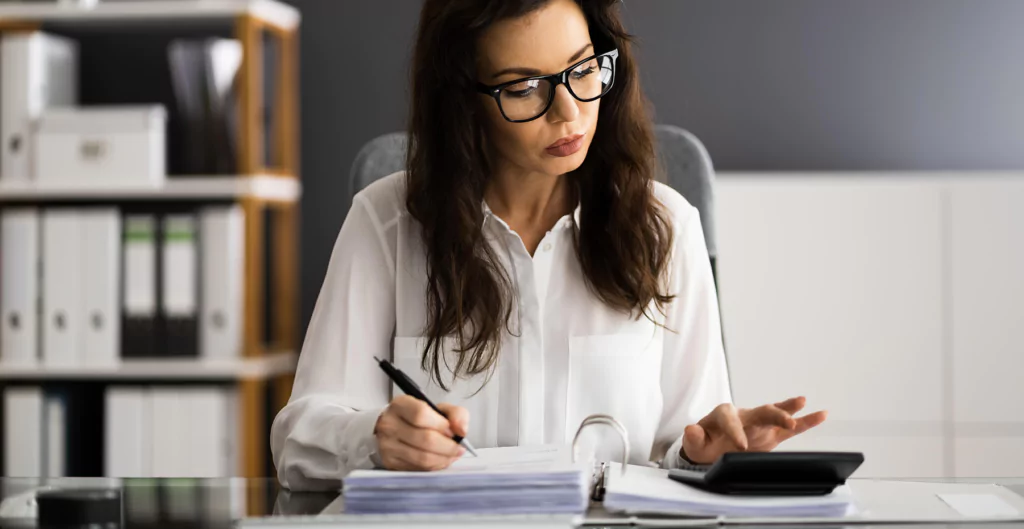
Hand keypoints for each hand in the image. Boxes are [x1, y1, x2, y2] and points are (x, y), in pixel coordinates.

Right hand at [373, 395, 468, 470]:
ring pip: (423, 457)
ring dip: (444, 458)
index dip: (441, 425)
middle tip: (458, 447)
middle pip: (425, 439)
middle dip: (448, 446)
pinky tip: (440, 460)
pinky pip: (419, 468)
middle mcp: (390, 424)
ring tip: (452, 454)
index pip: (421, 414)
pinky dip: (435, 466)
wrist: (394, 430)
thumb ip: (456, 414)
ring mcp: (388, 445)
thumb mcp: (438, 409)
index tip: (452, 430)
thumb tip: (462, 430)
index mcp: (400, 405)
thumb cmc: (417, 419)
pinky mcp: (391, 462)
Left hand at [680, 396, 827, 463]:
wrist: (713, 448)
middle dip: (773, 414)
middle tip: (785, 422)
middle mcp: (744, 415)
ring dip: (788, 409)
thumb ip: (694, 437)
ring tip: (803, 401)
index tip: (741, 446)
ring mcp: (760, 423)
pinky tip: (822, 414)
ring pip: (776, 414)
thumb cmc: (704, 445)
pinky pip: (791, 427)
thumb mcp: (694, 444)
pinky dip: (806, 421)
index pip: (730, 420)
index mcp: (723, 415)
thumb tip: (692, 429)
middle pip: (760, 411)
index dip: (736, 432)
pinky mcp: (771, 433)